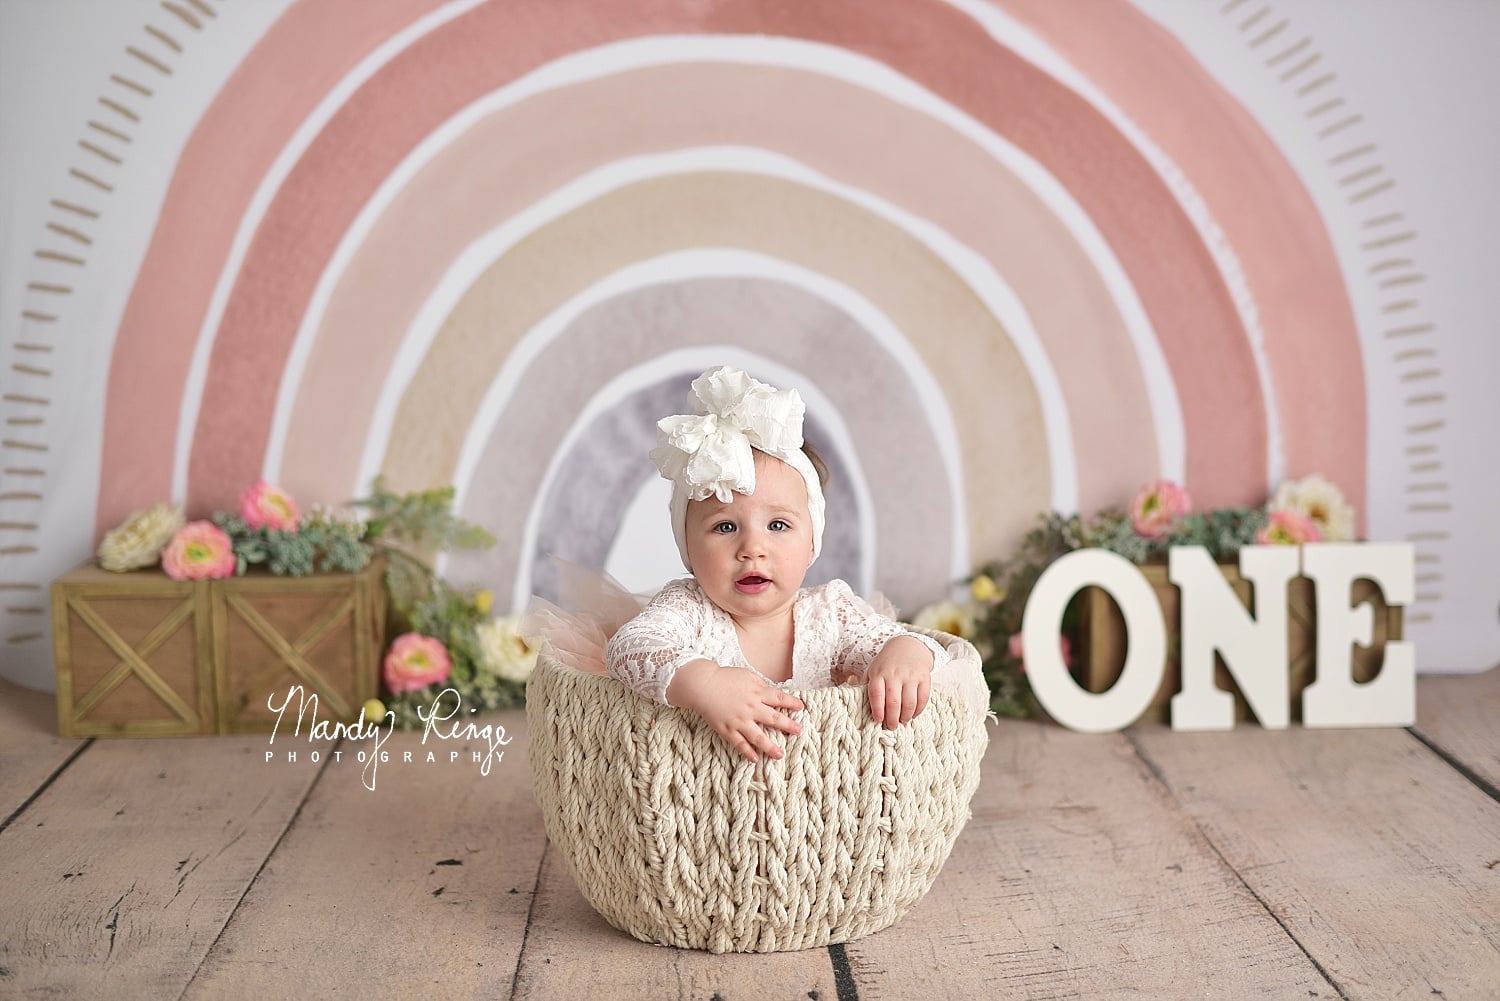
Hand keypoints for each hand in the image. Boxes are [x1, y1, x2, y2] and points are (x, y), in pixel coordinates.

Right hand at [667, 659, 803, 762]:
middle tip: (798, 731)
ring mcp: (739, 721)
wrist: (702, 685)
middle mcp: (751, 708)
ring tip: (779, 754)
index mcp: (757, 693)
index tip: (800, 707)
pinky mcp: (727, 729)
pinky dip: (747, 752)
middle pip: (773, 718)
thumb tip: (772, 693)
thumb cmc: (725, 678)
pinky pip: (739, 743)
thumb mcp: (747, 676)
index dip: (791, 703)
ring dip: (770, 746)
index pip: (779, 698)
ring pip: (758, 736)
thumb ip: (761, 686)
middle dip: (788, 725)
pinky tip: (755, 759)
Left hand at [865, 636, 933, 728]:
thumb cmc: (887, 663)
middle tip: (891, 726)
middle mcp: (895, 674)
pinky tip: (913, 714)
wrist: (908, 645)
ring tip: (902, 721)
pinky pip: (923, 698)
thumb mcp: (873, 670)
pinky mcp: (924, 677)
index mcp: (879, 673)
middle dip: (892, 718)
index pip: (876, 694)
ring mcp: (910, 676)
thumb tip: (853, 701)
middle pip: (893, 701)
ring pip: (909, 702)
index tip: (878, 720)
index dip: (877, 710)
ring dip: (906, 716)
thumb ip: (866, 685)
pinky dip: (918, 710)